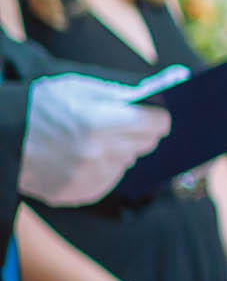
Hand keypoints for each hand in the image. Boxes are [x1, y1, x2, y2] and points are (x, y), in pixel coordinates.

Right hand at [20, 68, 183, 205]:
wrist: (2, 139)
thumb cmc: (39, 106)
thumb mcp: (77, 87)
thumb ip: (118, 94)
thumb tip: (152, 99)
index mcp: (100, 122)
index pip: (156, 124)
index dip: (157, 118)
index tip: (155, 116)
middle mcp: (98, 153)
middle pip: (145, 144)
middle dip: (138, 133)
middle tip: (121, 125)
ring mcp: (89, 176)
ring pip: (127, 163)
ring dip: (118, 152)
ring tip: (91, 140)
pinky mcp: (79, 193)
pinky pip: (109, 180)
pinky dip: (103, 169)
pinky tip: (81, 158)